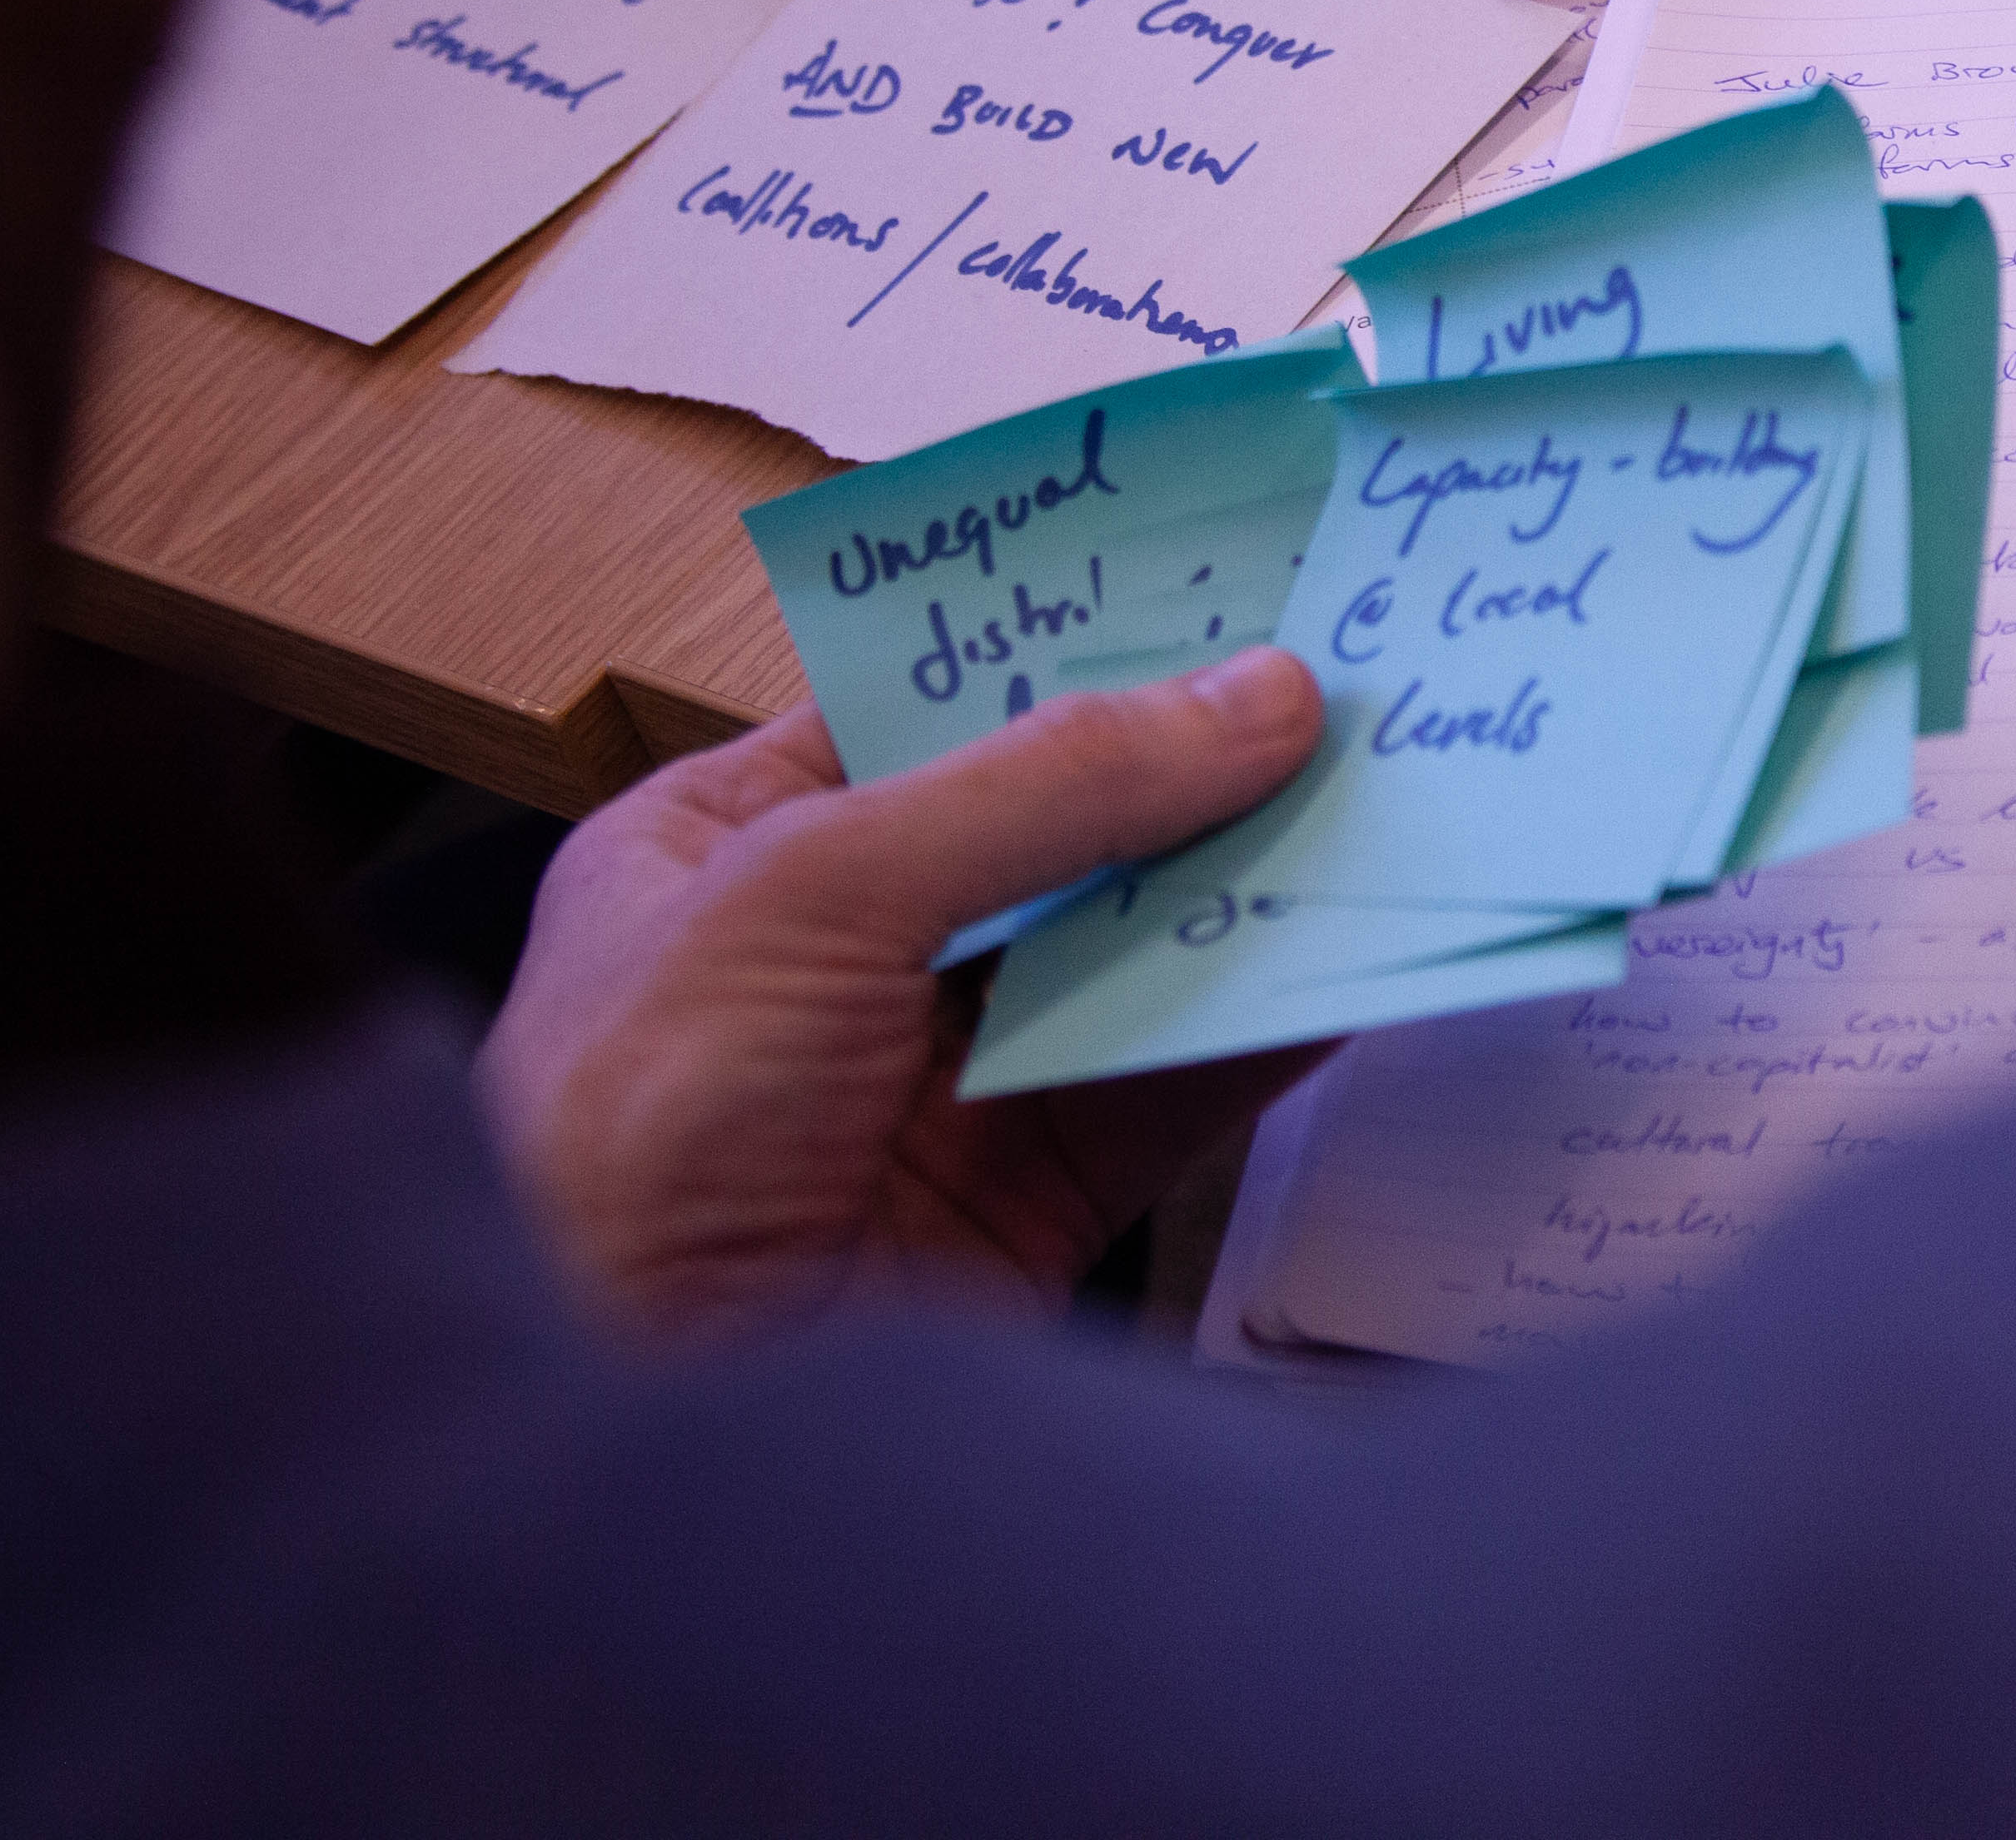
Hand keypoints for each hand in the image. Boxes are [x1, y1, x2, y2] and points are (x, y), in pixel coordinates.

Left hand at [476, 650, 1330, 1339]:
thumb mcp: (816, 889)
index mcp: (724, 851)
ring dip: (1251, 882)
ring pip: (1129, 950)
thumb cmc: (628, 1138)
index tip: (1226, 585)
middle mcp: (836, 957)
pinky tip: (1361, 953)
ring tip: (1392, 798)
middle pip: (1052, 827)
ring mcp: (936, 1084)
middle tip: (1351, 676)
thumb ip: (1045, 786)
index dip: (1070, 647)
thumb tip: (1256, 696)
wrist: (622, 1430)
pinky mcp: (1028, 1196)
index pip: (924, 710)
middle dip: (1191, 763)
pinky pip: (1172, 1082)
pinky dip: (1269, 1022)